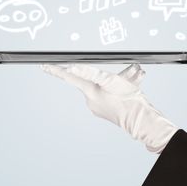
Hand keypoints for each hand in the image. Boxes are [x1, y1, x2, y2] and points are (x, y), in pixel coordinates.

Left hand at [41, 63, 177, 152]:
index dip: (57, 70)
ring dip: (116, 82)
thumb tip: (72, 68)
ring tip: (132, 82)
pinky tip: (128, 91)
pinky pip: (108, 95)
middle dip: (107, 76)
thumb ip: (91, 73)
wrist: (142, 119)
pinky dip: (116, 90)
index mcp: (91, 92)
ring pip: (103, 87)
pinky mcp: (106, 110)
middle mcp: (91, 100)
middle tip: (124, 76)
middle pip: (93, 80)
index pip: (70, 77)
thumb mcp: (111, 81)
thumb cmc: (130, 100)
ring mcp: (98, 107)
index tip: (44, 65)